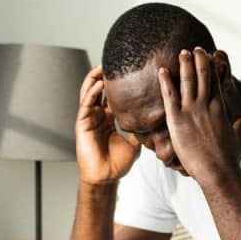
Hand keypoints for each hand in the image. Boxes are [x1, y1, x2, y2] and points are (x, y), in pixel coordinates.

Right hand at [75, 65, 140, 183]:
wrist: (106, 178)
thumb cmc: (117, 164)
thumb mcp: (135, 142)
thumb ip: (141, 130)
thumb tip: (157, 122)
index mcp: (109, 119)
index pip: (112, 96)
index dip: (117, 84)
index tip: (128, 70)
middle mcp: (97, 116)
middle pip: (98, 89)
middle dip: (104, 75)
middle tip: (114, 61)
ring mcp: (89, 119)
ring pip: (89, 92)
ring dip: (95, 78)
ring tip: (104, 65)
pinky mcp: (82, 124)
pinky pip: (86, 105)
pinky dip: (92, 94)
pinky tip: (100, 84)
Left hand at [158, 48, 240, 186]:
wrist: (217, 171)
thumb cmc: (229, 159)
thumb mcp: (239, 140)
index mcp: (220, 108)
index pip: (216, 82)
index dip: (212, 67)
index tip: (209, 56)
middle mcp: (206, 105)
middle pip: (202, 75)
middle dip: (199, 60)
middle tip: (195, 49)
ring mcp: (191, 110)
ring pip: (187, 80)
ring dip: (184, 64)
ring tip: (182, 52)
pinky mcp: (177, 119)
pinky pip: (169, 95)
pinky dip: (165, 81)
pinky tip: (161, 70)